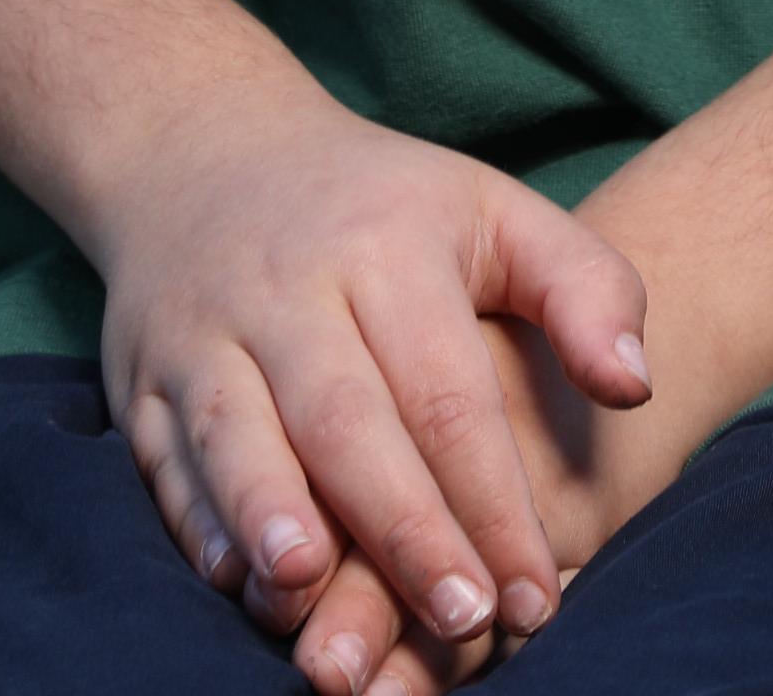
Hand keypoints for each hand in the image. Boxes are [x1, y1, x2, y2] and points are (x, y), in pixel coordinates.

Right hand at [89, 72, 651, 673]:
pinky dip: (196, 522)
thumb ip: (583, 288)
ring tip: (312, 596)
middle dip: (405, 529)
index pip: (447, 388)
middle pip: (346, 420)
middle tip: (465, 621)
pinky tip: (238, 579)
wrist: (200, 151)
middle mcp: (287, 287)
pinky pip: (159, 458)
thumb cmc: (379, 208)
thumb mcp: (492, 211)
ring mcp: (203, 332)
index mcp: (384, 247)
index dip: (494, 497)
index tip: (537, 594)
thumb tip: (636, 388)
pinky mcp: (136, 378)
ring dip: (270, 516)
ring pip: (235, 433)